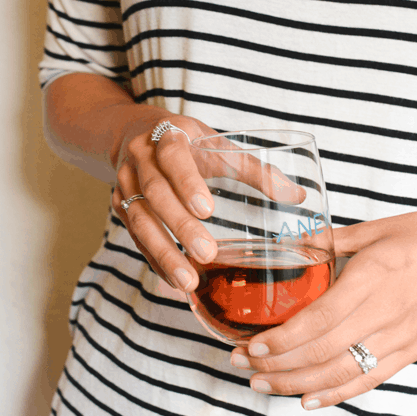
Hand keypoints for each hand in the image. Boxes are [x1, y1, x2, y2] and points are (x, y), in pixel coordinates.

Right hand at [113, 116, 304, 291]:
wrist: (135, 134)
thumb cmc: (188, 142)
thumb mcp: (219, 145)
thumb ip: (255, 170)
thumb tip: (297, 196)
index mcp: (168, 135)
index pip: (173, 156)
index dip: (187, 182)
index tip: (208, 209)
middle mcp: (140, 158)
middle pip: (155, 193)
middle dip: (179, 226)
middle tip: (208, 254)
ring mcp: (125, 183)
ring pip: (140, 220)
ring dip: (164, 252)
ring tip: (189, 281)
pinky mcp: (120, 206)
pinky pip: (135, 237)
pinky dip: (155, 260)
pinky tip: (175, 281)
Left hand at [230, 199, 416, 406]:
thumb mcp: (373, 229)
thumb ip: (329, 241)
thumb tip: (292, 244)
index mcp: (372, 279)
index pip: (319, 321)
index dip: (283, 340)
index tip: (252, 345)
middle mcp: (385, 314)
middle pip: (323, 353)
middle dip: (277, 365)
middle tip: (243, 365)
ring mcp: (400, 338)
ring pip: (342, 373)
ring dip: (298, 385)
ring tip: (263, 385)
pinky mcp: (411, 352)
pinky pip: (369, 380)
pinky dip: (336, 394)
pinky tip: (309, 399)